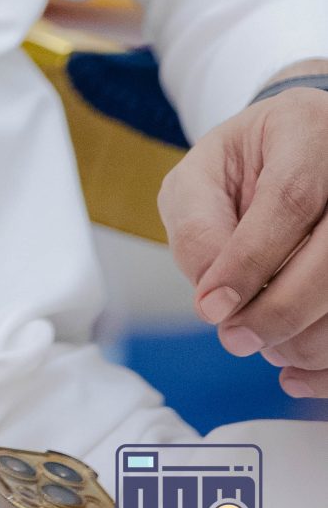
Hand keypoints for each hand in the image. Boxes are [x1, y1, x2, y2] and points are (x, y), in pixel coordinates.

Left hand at [158, 70, 327, 398]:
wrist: (291, 160)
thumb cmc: (244, 167)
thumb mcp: (201, 174)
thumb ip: (197, 224)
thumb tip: (211, 293)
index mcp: (306, 132)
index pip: (289, 200)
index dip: (250, 260)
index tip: (212, 306)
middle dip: (280, 310)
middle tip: (235, 339)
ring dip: (309, 339)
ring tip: (265, 347)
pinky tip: (298, 375)